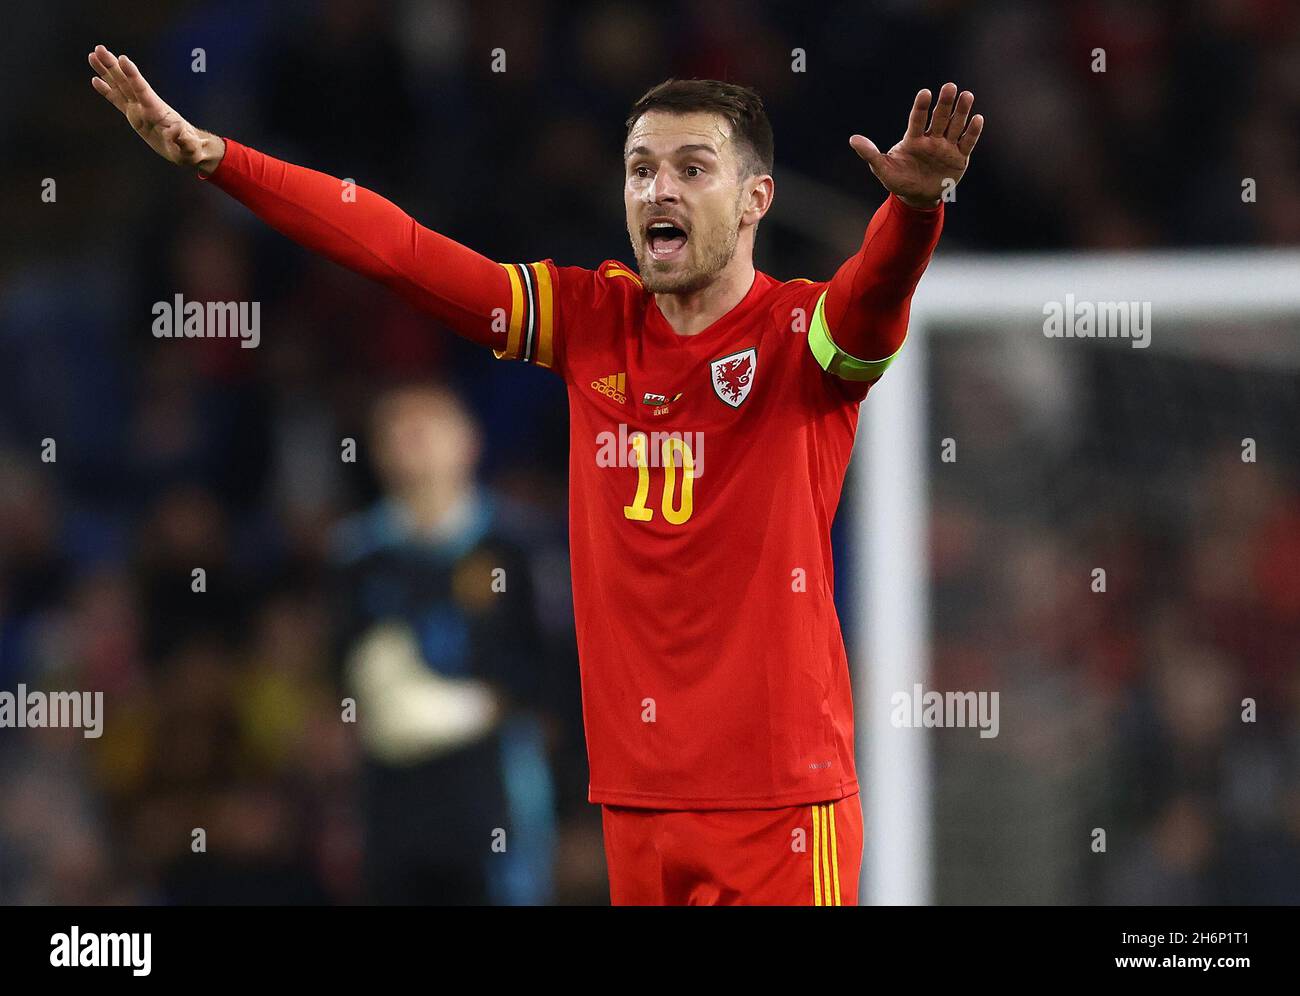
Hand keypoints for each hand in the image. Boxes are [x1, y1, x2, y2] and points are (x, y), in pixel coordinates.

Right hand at [88, 44, 224, 173]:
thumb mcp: (190, 149)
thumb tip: (177, 132)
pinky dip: (107, 91)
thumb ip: (184, 141)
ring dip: (106, 72)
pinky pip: (118, 101)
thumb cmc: (192, 150)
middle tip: (99, 49)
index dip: (132, 75)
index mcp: (158, 112)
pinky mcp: (135, 117)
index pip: (143, 90)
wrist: (191, 150)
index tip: (122, 59)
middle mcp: (146, 106)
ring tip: (93, 55)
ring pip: (120, 87)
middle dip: (113, 67)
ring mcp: (140, 110)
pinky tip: (95, 80)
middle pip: (127, 83)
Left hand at [849, 83, 982, 208]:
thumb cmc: (899, 180)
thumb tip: (853, 139)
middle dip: (945, 103)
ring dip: (962, 111)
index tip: (925, 93)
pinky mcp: (959, 158)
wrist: (917, 198)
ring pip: (956, 126)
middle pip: (940, 117)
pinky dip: (973, 132)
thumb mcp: (883, 169)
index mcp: (914, 139)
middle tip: (950, 87)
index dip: (921, 107)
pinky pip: (967, 142)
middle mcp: (932, 138)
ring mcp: (946, 147)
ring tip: (967, 96)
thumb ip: (870, 154)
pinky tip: (977, 119)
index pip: (917, 119)